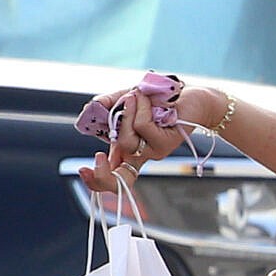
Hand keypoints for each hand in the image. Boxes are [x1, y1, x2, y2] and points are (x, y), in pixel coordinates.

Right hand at [77, 82, 220, 195]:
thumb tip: (93, 107)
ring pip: (127, 141)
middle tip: (98, 156)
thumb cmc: (160, 100)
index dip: (97, 180)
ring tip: (137, 95)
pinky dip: (141, 108)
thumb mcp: (129, 99)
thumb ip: (110, 103)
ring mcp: (153, 151)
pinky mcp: (165, 143)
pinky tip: (145, 97)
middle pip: (117, 170)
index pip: (113, 175)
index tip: (84, 171)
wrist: (191, 97)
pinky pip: (143, 127)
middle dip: (105, 164)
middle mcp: (140, 154)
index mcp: (128, 148)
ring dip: (128, 113)